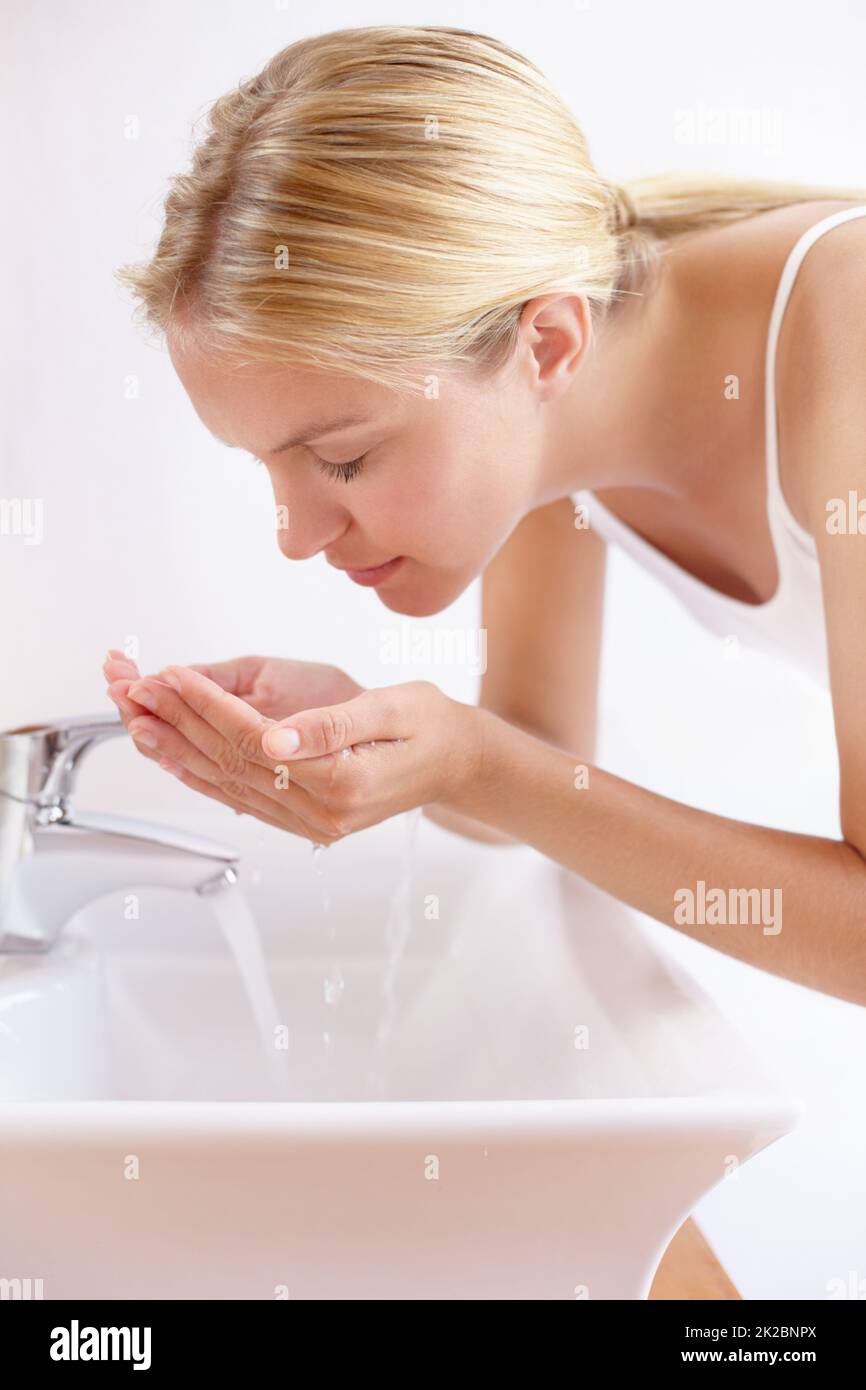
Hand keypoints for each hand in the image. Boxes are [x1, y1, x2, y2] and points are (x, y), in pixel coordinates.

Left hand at [102, 661, 484, 842]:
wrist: (458, 763)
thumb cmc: (431, 727)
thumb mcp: (393, 710)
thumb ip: (333, 726)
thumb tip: (276, 739)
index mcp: (340, 782)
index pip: (253, 739)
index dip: (207, 705)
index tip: (172, 675)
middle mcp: (319, 811)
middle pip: (230, 764)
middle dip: (178, 724)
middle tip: (134, 693)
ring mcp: (310, 822)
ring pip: (228, 785)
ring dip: (179, 753)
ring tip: (138, 723)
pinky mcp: (306, 819)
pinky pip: (242, 799)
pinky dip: (203, 777)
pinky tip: (177, 760)